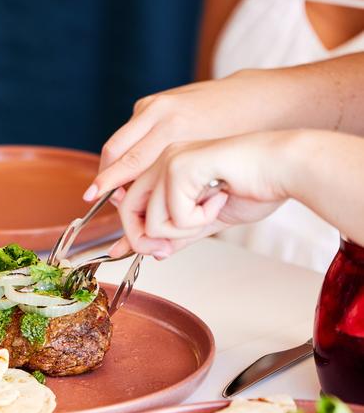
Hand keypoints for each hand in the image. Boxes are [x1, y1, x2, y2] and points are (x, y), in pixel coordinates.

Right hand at [84, 69, 301, 202]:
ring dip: (117, 162)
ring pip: (122, 138)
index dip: (108, 184)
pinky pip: (134, 128)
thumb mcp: (211, 172)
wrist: (266, 102)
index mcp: (175, 132)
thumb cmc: (244, 143)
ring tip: (119, 186)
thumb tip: (152, 229)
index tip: (91, 197)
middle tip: (98, 195)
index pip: (129, 162)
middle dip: (106, 174)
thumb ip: (177, 197)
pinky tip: (137, 165)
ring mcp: (159, 103)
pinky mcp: (160, 99)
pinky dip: (129, 148)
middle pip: (117, 149)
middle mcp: (162, 113)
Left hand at [110, 132, 293, 256]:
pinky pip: (174, 216)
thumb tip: (153, 253)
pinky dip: (199, 220)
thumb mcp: (206, 219)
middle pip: (129, 215)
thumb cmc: (253, 187)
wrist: (283, 169)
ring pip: (152, 221)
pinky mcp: (180, 166)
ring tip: (211, 209)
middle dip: (147, 241)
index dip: (132, 235)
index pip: (129, 206)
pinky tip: (220, 199)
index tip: (144, 252)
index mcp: (164, 168)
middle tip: (168, 248)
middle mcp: (161, 160)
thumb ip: (178, 234)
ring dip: (185, 229)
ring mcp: (169, 160)